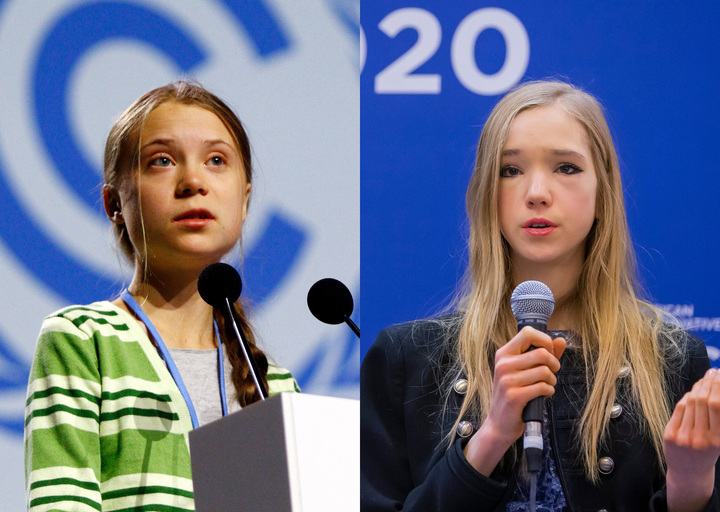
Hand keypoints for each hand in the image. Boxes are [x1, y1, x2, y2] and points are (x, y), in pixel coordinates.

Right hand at [464, 326, 565, 475]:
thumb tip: (561, 340)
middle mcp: (503, 364)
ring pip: (544, 371)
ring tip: (546, 385)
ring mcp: (507, 380)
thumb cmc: (514, 394)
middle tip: (551, 373)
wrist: (499, 423)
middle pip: (541, 353)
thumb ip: (544, 354)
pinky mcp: (514, 396)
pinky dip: (549, 391)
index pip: (528, 333)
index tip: (548, 353)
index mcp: (504, 354)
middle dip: (554, 364)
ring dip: (552, 380)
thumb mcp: (524, 371)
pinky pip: (543, 387)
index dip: (544, 341)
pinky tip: (544, 394)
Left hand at [664, 368, 719, 511]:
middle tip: (713, 372)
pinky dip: (687, 398)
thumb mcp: (718, 438)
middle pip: (704, 402)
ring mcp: (684, 436)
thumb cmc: (707, 451)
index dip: (718, 387)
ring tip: (704, 379)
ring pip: (691, 403)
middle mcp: (702, 439)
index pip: (718, 406)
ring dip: (698, 388)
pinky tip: (693, 392)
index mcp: (718, 440)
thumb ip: (718, 417)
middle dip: (709, 383)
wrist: (689, 472)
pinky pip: (679, 409)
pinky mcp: (670, 435)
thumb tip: (715, 386)